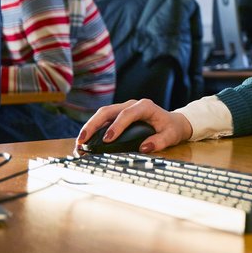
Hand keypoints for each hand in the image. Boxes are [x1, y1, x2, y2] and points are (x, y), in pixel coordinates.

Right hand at [76, 99, 192, 152]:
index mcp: (145, 107)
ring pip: (102, 114)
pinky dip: (93, 129)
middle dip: (94, 124)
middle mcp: (131, 105)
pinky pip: (103, 120)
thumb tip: (144, 147)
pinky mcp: (117, 116)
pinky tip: (85, 140)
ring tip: (80, 142)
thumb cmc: (171, 128)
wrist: (171, 122)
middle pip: (109, 111)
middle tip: (83, 139)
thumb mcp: (171, 135)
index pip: (128, 114)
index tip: (107, 139)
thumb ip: (160, 141)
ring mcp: (123, 109)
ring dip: (90, 126)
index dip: (117, 126)